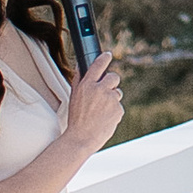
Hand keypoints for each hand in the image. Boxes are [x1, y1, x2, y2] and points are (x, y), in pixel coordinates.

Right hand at [64, 45, 123, 159]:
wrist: (81, 138)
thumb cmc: (76, 119)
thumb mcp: (73, 97)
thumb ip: (79, 81)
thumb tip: (81, 66)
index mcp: (86, 85)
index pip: (98, 65)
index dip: (104, 58)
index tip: (108, 55)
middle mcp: (100, 90)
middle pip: (113, 77)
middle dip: (112, 82)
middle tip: (105, 91)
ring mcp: (110, 100)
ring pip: (117, 93)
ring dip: (112, 99)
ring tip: (101, 112)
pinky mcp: (118, 110)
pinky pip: (118, 107)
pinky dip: (114, 112)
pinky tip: (105, 119)